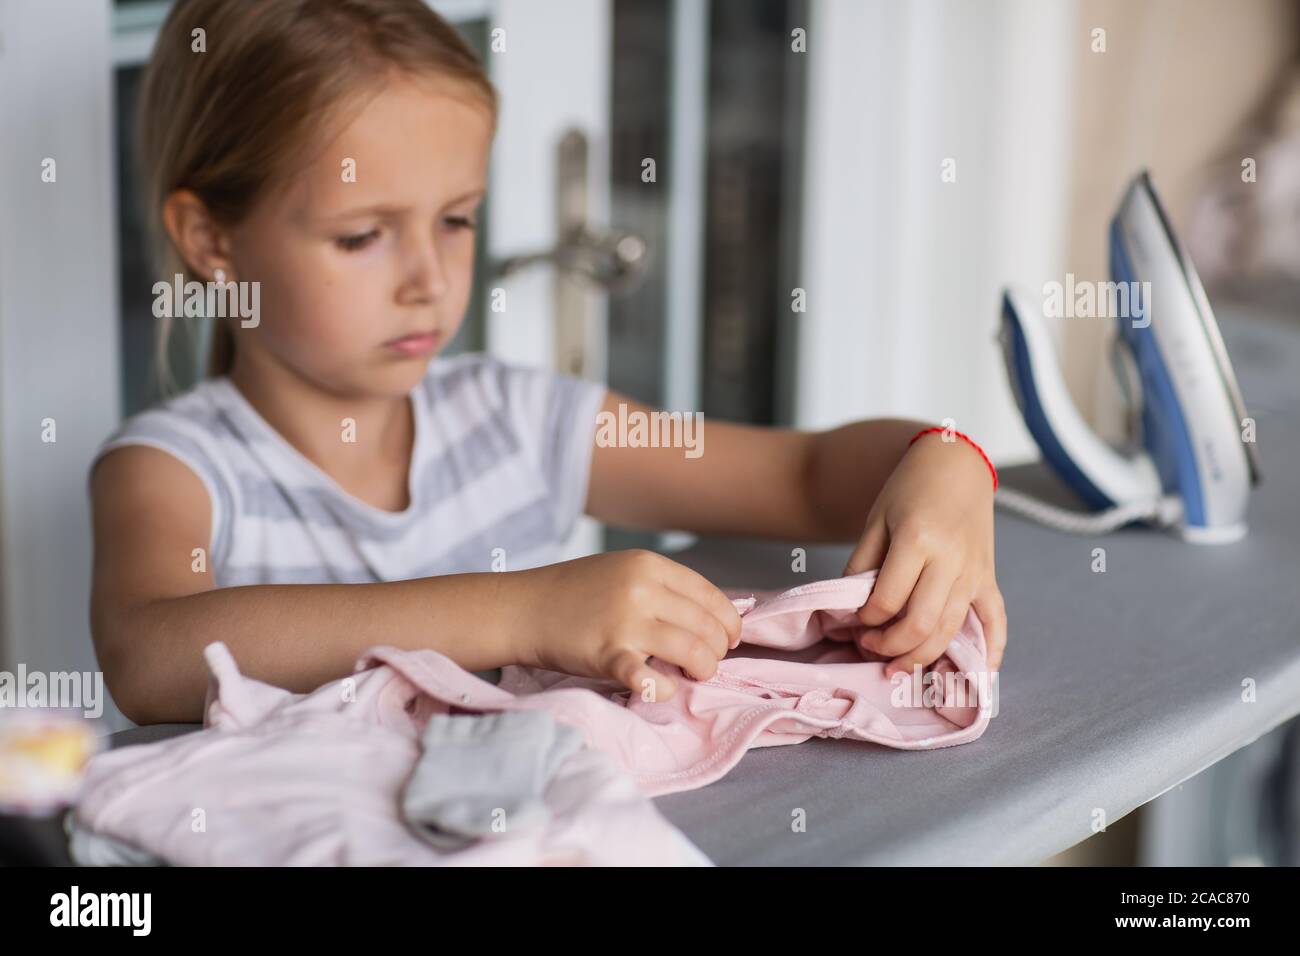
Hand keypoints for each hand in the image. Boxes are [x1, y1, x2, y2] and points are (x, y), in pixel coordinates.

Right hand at [512, 550, 742, 701]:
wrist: (525, 608)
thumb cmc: (576, 591)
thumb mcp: (623, 571)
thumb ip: (663, 587)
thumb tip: (712, 615)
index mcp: (648, 565)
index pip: (710, 596)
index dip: (730, 621)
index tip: (731, 638)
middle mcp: (641, 589)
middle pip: (706, 626)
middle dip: (718, 650)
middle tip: (708, 662)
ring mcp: (625, 622)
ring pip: (691, 650)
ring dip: (703, 669)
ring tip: (694, 674)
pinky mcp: (607, 654)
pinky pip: (648, 677)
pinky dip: (663, 688)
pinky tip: (663, 689)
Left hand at [841, 431, 1006, 675]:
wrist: (954, 465)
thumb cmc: (909, 489)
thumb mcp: (876, 520)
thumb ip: (863, 565)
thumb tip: (851, 610)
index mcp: (918, 539)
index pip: (888, 599)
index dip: (866, 620)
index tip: (854, 622)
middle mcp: (951, 559)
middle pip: (921, 623)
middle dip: (890, 647)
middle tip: (869, 649)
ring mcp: (975, 571)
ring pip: (951, 629)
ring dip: (922, 657)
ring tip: (897, 667)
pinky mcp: (989, 577)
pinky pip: (996, 619)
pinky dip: (991, 650)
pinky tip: (979, 674)